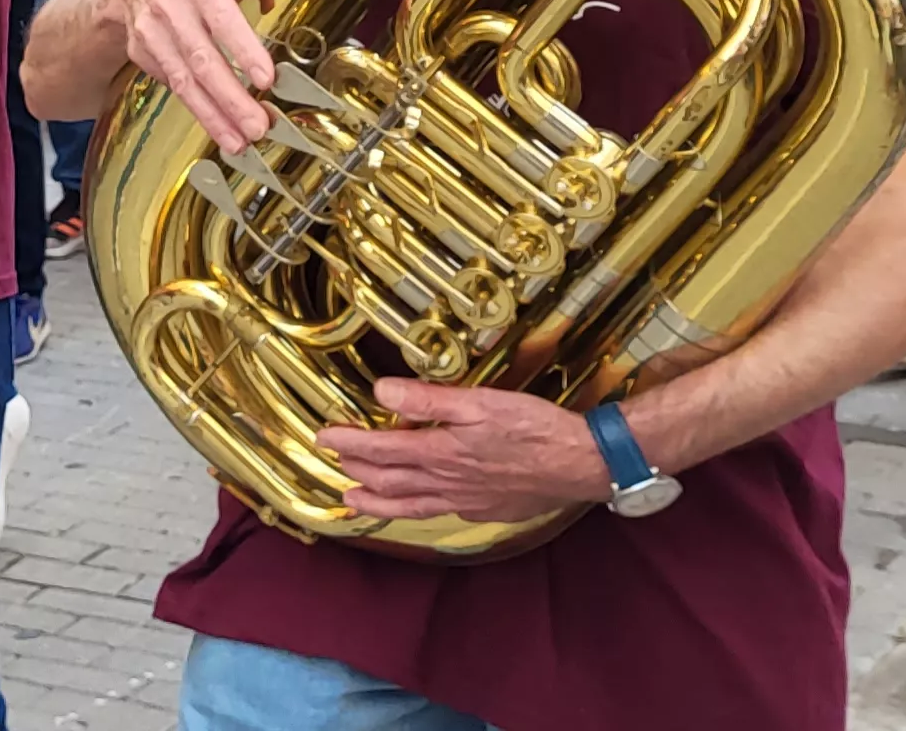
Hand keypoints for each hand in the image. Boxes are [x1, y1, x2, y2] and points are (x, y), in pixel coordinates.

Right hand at [102, 0, 279, 149]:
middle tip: (259, 125)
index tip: (267, 78)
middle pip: (203, 58)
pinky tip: (221, 131)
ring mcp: (152, 33)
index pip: (222, 17)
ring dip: (215, 114)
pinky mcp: (143, 55)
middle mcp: (170, 5)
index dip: (242, 48)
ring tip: (242, 141)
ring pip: (186, 80)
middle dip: (232, 96)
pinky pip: (174, 87)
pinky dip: (199, 112)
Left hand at [320, 382, 614, 521]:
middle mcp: (447, 482)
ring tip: (353, 499)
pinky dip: (417, 510)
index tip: (324, 437)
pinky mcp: (486, 510)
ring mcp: (466, 501)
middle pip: (390, 479)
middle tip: (334, 461)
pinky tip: (416, 506)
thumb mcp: (480, 402)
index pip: (381, 448)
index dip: (349, 443)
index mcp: (441, 452)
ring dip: (377, 501)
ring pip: (410, 504)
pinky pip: (440, 512)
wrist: (582, 464)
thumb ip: (429, 399)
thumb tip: (382, 392)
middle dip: (358, 469)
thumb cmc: (535, 429)